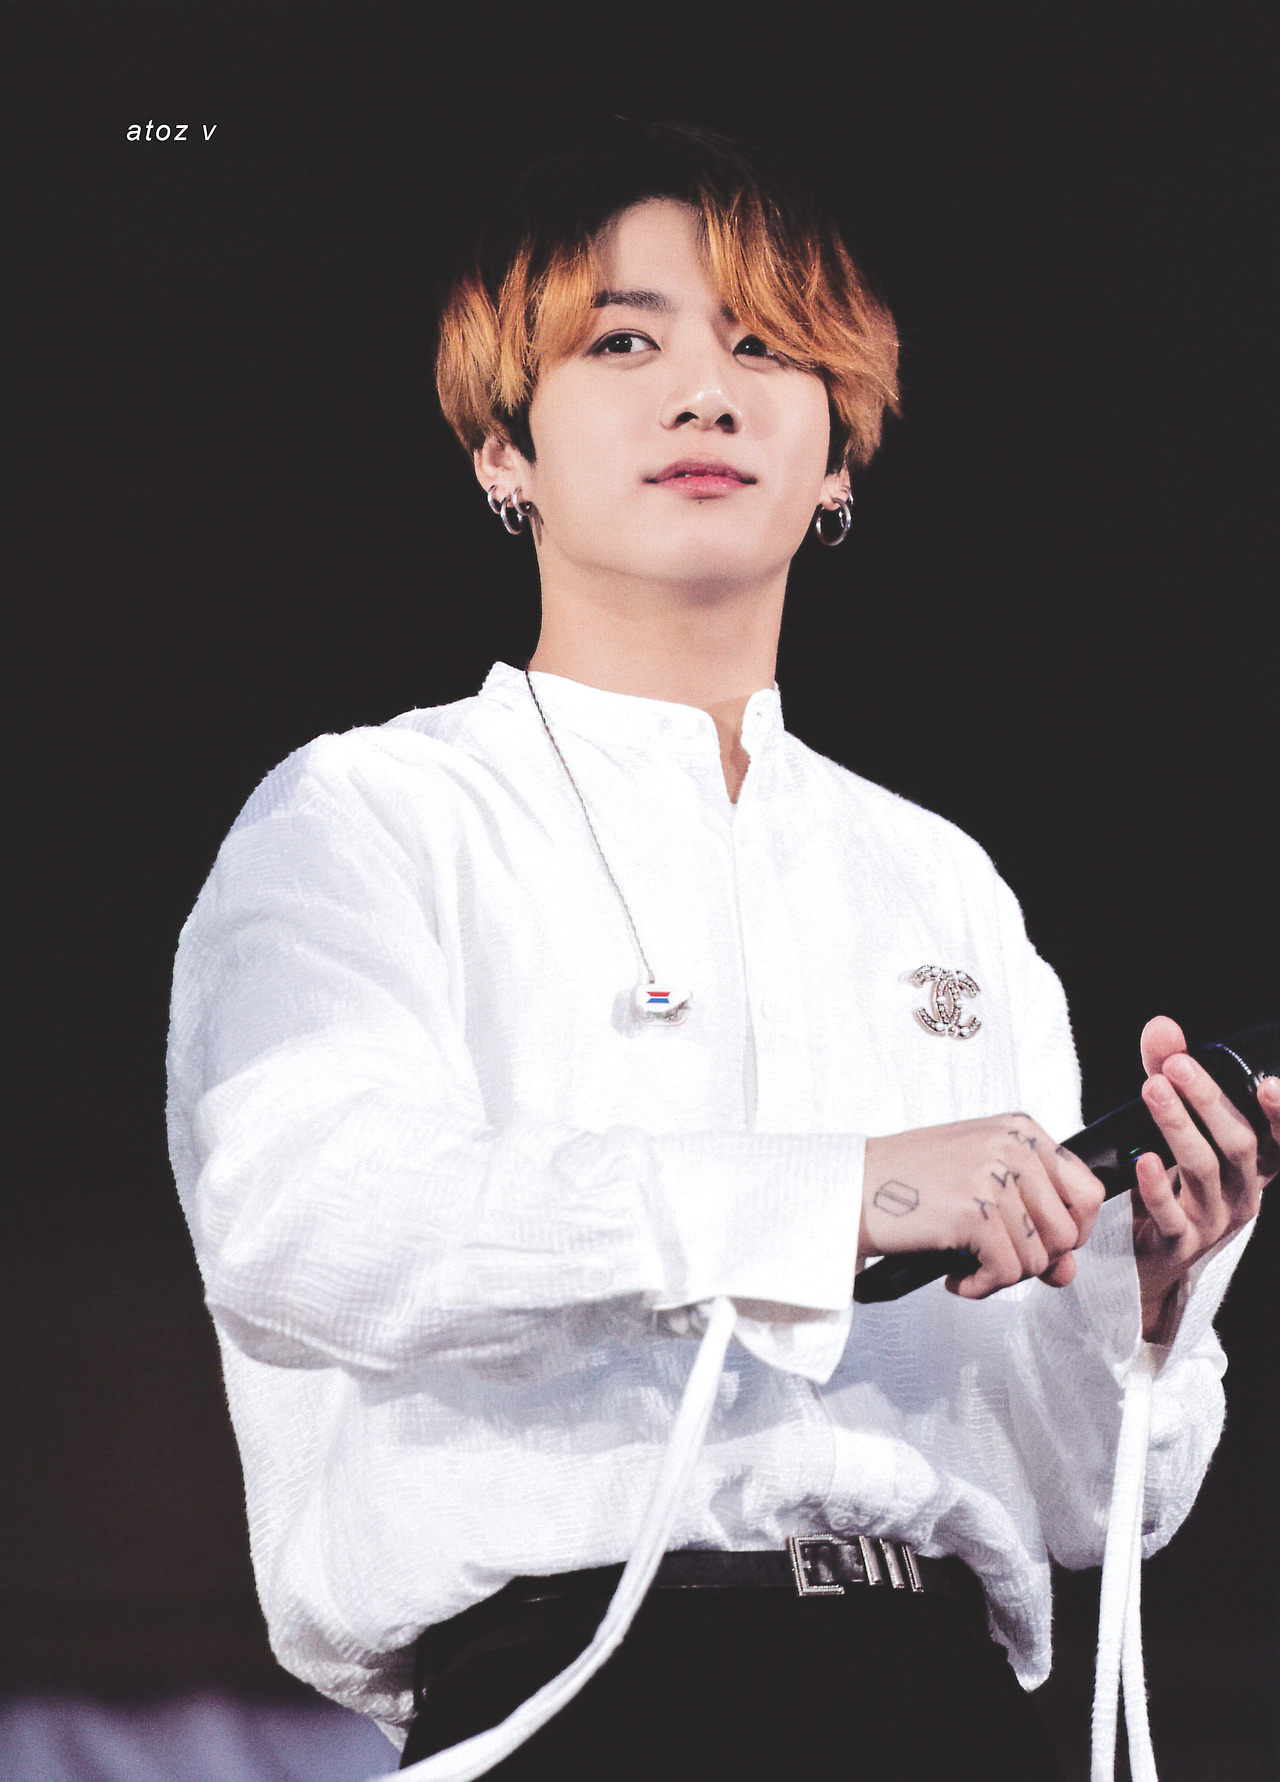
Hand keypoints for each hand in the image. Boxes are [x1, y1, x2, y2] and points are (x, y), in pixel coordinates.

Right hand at [860, 1114, 1105, 1299]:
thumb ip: (1030, 1219)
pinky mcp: (975, 1211)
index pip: (1088, 1190)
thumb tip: (1066, 1272)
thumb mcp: (979, 1184)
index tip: (1042, 1245)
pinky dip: (982, 1287)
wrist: (849, 1185)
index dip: (1073, 1232)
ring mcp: (995, 1175)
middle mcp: (1014, 1145)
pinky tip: (955, 1278)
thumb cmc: (906, 1182)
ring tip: (969, 1266)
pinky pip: (1007, 1272)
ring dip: (1004, 1276)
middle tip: (995, 1261)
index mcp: (1020, 1129)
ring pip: (1040, 1258)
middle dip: (1036, 1260)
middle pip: (1070, 1233)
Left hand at [1133, 1015, 1278, 1340]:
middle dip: (1209, 1100)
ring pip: (1205, 1171)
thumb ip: (1171, 1074)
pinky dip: (1158, 1187)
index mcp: (1253, 1165)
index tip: (1270, 1083)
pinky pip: (1172, 1215)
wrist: (1148, 1253)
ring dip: (1179, 1127)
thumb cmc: (1173, 1177)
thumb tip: (1162, 1026)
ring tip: (1152, 1090)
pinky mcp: (1179, 1242)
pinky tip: (1145, 1161)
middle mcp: (1244, 1193)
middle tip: (1177, 1066)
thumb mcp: (1176, 1122)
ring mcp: (1214, 1220)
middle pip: (1239, 1144)